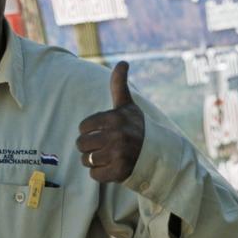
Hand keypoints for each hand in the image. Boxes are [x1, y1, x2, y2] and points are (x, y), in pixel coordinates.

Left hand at [76, 62, 144, 182]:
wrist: (156, 153)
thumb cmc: (136, 127)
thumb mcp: (127, 106)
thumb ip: (119, 85)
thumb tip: (123, 62)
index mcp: (114, 118)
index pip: (82, 127)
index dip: (89, 131)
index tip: (103, 132)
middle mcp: (116, 136)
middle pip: (81, 145)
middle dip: (89, 147)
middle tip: (104, 146)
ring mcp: (118, 155)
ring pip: (87, 161)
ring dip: (94, 161)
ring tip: (108, 157)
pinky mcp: (119, 172)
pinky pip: (95, 175)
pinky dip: (100, 174)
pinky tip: (112, 167)